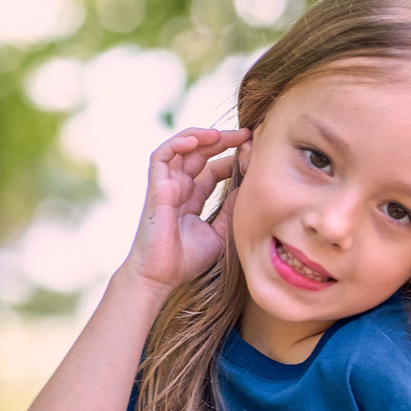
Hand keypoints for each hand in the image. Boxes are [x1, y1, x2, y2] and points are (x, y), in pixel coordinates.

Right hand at [124, 127, 249, 293]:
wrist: (160, 277)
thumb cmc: (186, 260)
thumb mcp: (220, 233)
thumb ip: (232, 210)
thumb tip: (250, 187)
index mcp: (193, 198)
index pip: (213, 169)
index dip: (232, 158)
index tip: (253, 154)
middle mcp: (180, 187)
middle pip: (201, 153)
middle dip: (223, 140)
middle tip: (247, 134)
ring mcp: (167, 185)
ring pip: (181, 148)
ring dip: (202, 136)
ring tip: (223, 134)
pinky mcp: (156, 187)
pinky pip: (162, 156)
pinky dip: (178, 143)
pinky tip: (198, 139)